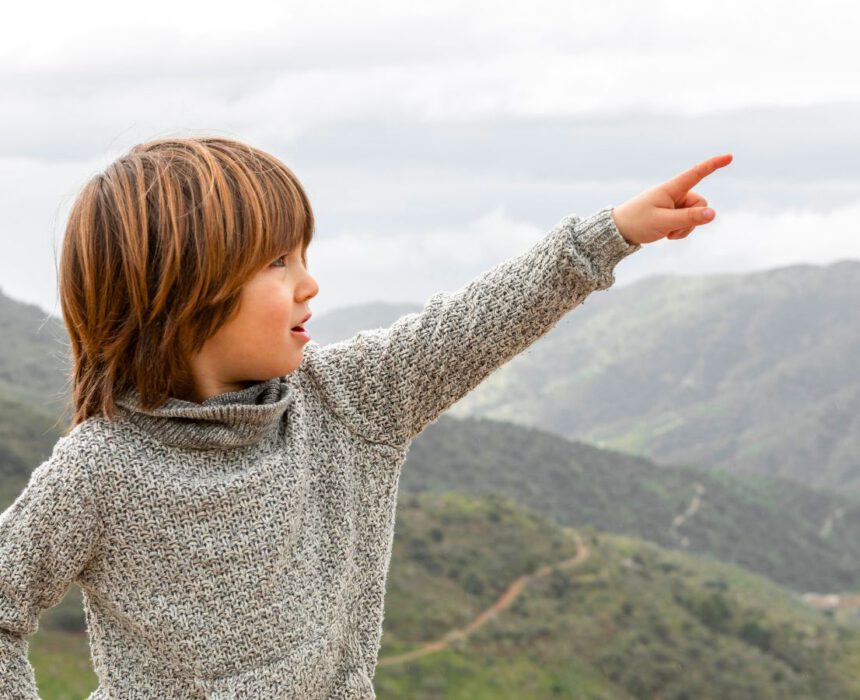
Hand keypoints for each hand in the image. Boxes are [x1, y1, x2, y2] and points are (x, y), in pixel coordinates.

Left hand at [610, 153, 732, 245]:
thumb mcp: (664, 222)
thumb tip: (713, 214)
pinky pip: (687, 222)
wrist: (618, 232)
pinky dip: (680, 231)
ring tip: (666, 233)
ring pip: (695, 215)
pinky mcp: (672, 214)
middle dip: (693, 219)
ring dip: (685, 228)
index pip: (696, 174)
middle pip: (700, 203)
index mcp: (670, 189)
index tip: (729, 157)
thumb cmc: (637, 223)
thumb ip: (689, 218)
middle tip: (672, 230)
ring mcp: (673, 204)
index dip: (713, 165)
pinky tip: (666, 234)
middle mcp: (674, 194)